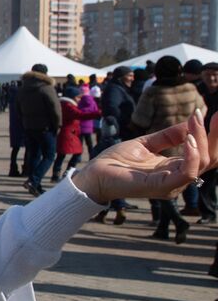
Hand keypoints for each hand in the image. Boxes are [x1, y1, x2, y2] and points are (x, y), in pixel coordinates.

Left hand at [71, 112, 214, 204]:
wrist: (94, 174)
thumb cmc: (118, 161)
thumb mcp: (147, 143)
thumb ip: (168, 135)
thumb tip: (192, 121)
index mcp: (176, 168)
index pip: (205, 153)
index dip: (213, 135)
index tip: (215, 114)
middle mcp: (178, 178)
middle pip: (210, 159)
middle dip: (216, 137)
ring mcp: (172, 184)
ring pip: (202, 163)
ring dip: (203, 140)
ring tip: (197, 121)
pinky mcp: (162, 186)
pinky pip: (187, 172)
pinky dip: (192, 154)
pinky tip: (189, 138)